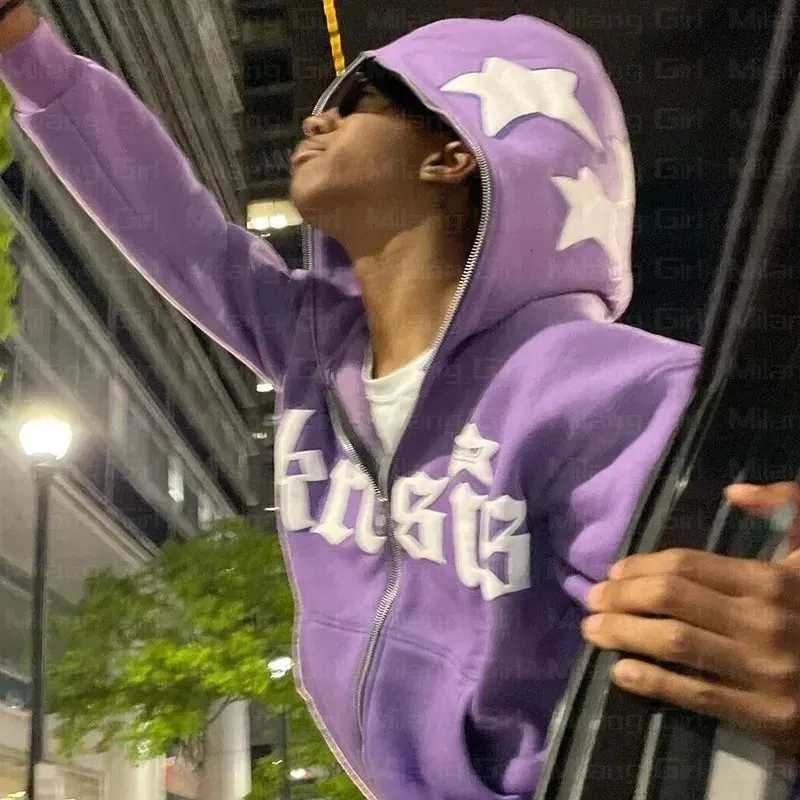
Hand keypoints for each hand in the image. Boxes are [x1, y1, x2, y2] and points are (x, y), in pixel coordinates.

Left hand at [582, 481, 799, 757]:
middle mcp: (763, 621)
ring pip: (674, 642)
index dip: (641, 567)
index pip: (686, 565)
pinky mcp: (764, 714)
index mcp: (771, 581)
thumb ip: (786, 510)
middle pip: (670, 599)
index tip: (613, 572)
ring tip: (593, 630)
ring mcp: (763, 669)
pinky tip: (621, 672)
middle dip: (621, 597)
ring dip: (623, 633)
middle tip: (592, 599)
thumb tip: (735, 491)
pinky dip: (653, 682)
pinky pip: (696, 694)